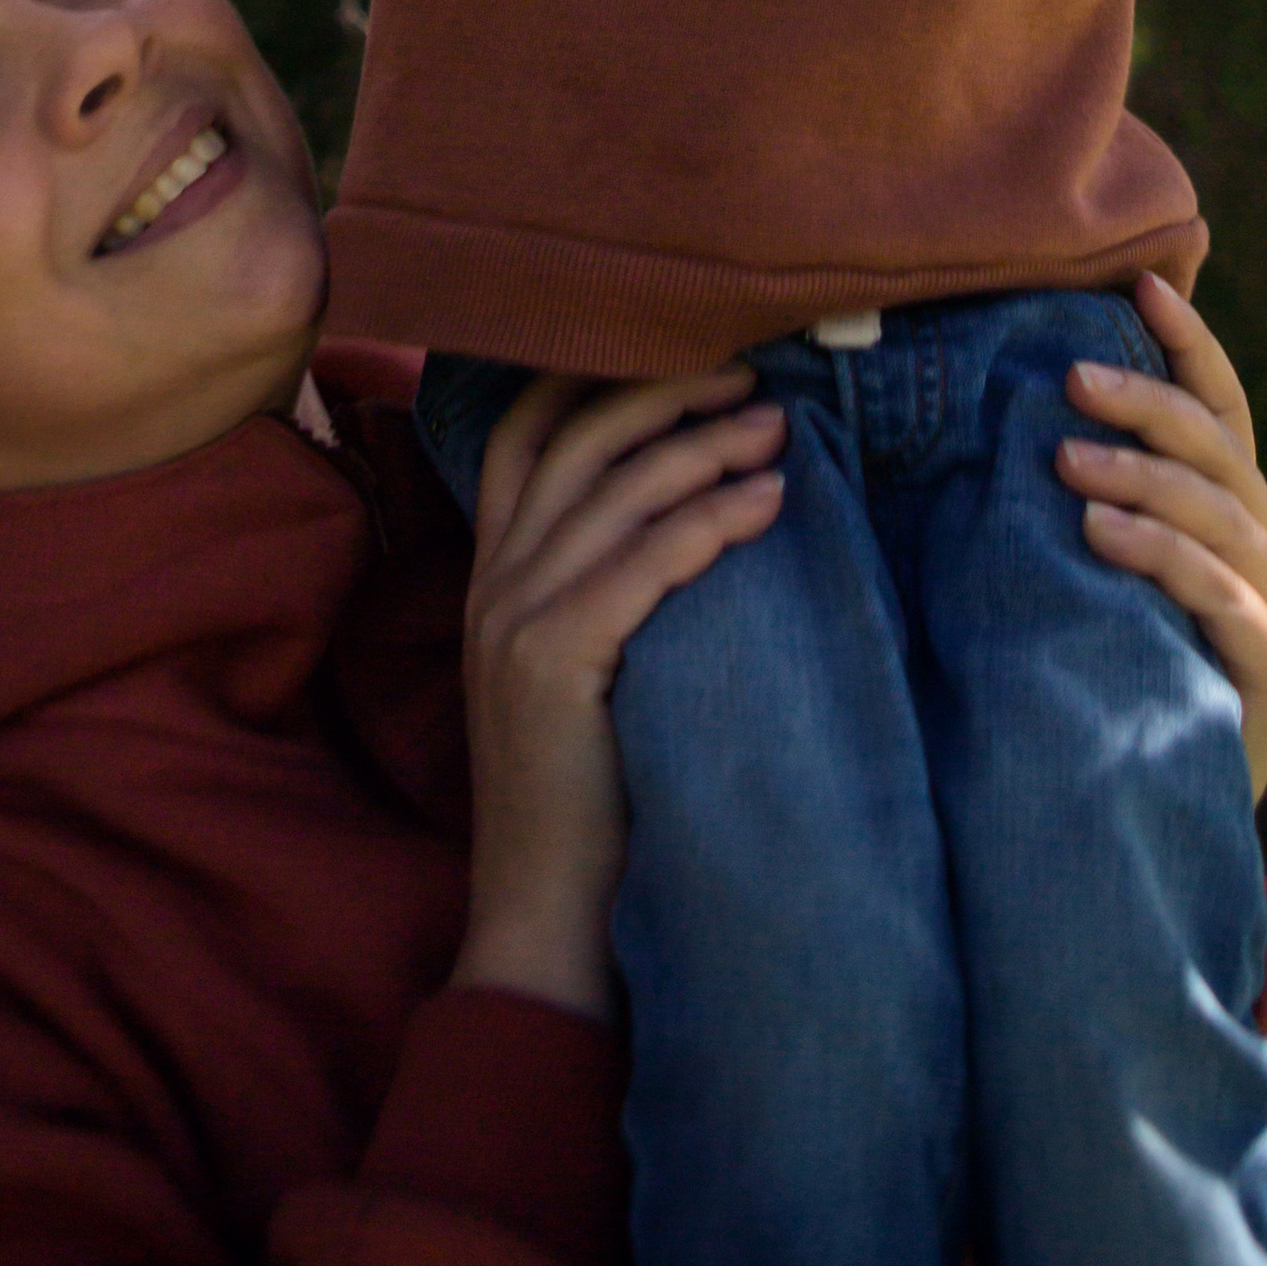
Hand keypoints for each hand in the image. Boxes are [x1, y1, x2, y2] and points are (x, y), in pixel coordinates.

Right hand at [451, 368, 786, 1019]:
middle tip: (749, 370)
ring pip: (613, 489)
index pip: (522, 437)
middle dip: (663, 391)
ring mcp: (513, 620)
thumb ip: (600, 596)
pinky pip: (642, 561)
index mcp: (490, 581)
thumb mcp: (575, 678)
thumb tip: (688, 515)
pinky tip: (769, 503)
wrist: (544, 922)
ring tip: (776, 427)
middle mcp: (492, 585)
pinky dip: (709, 519)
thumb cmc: (588, 807)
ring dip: (703, 444)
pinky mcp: (552, 661)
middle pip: (573, 440)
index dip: (591, 377)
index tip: (677, 343)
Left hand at [1058, 274, 1266, 799]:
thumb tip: (1021, 412)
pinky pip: (1225, 596)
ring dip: (1143, 476)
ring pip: (1226, 515)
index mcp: (1240, 522)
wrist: (1160, 825)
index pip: (1226, 414)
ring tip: (1065, 461)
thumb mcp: (1105, 585)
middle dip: (1150, 404)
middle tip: (1072, 375)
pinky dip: (1164, 555)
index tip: (1141, 284)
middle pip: (1225, 453)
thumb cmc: (1117, 685)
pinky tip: (1100, 534)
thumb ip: (1099, 510)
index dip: (1191, 347)